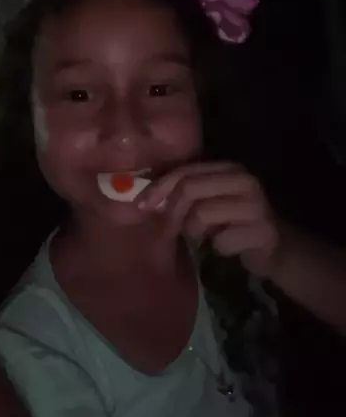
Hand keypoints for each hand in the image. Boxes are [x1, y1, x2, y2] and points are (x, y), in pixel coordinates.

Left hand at [139, 162, 282, 276]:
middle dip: (174, 211)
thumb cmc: (235, 223)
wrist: (277, 247)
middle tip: (174, 229)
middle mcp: (244, 180)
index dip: (159, 187)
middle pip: (190, 188)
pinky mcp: (263, 231)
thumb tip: (146, 198)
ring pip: (202, 214)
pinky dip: (218, 248)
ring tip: (205, 237)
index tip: (141, 206)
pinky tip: (228, 247)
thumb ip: (186, 194)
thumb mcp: (211, 202)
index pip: (185, 171)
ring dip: (196, 232)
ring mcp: (256, 204)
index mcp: (229, 168)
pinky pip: (221, 241)